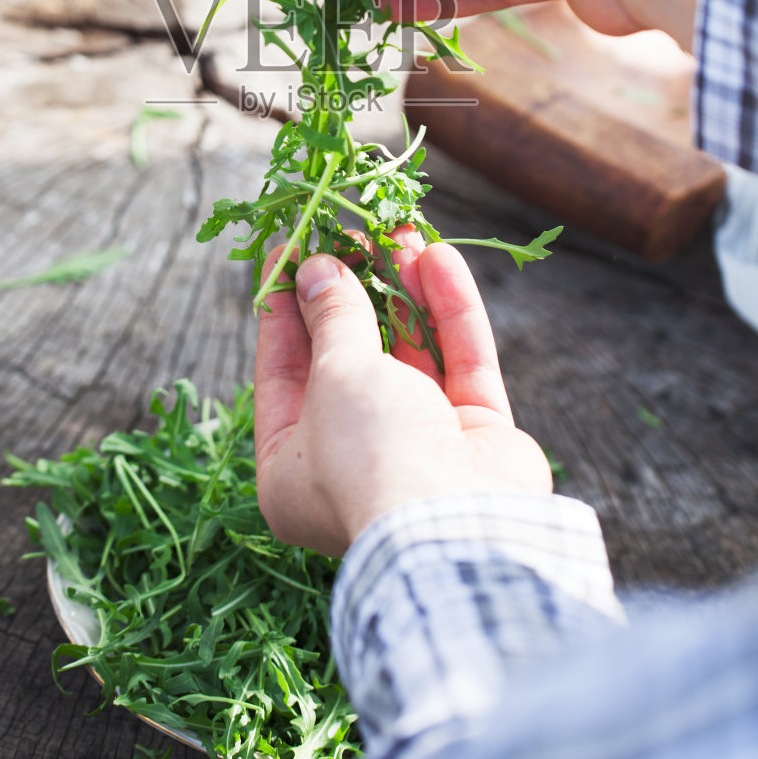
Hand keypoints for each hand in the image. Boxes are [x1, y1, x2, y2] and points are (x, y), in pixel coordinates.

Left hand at [254, 232, 551, 556]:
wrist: (458, 529)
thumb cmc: (371, 455)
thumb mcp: (335, 374)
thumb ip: (332, 318)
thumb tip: (317, 270)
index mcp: (292, 467)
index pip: (281, 370)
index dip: (285, 305)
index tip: (292, 246)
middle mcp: (353, 462)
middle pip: (351, 359)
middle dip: (355, 290)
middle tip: (354, 229)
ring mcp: (420, 452)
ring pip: (410, 355)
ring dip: (406, 289)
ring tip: (401, 228)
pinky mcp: (476, 441)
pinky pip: (458, 366)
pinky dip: (450, 313)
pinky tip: (440, 258)